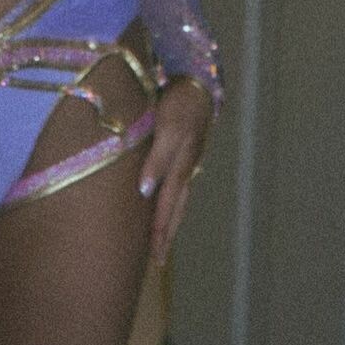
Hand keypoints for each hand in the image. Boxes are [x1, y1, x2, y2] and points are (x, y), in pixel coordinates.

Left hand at [137, 77, 212, 266]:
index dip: (159, 232)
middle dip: (166, 235)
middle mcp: (185, 170)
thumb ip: (157, 159)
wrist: (198, 83)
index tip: (153, 258)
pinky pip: (176, 185)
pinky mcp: (184, 153)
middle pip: (175, 210)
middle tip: (157, 261)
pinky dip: (170, 201)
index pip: (167, 208)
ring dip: (169, 221)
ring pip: (177, 199)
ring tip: (160, 240)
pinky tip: (163, 204)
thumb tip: (146, 192)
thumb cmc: (180, 104)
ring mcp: (186, 162)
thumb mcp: (169, 129)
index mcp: (180, 168)